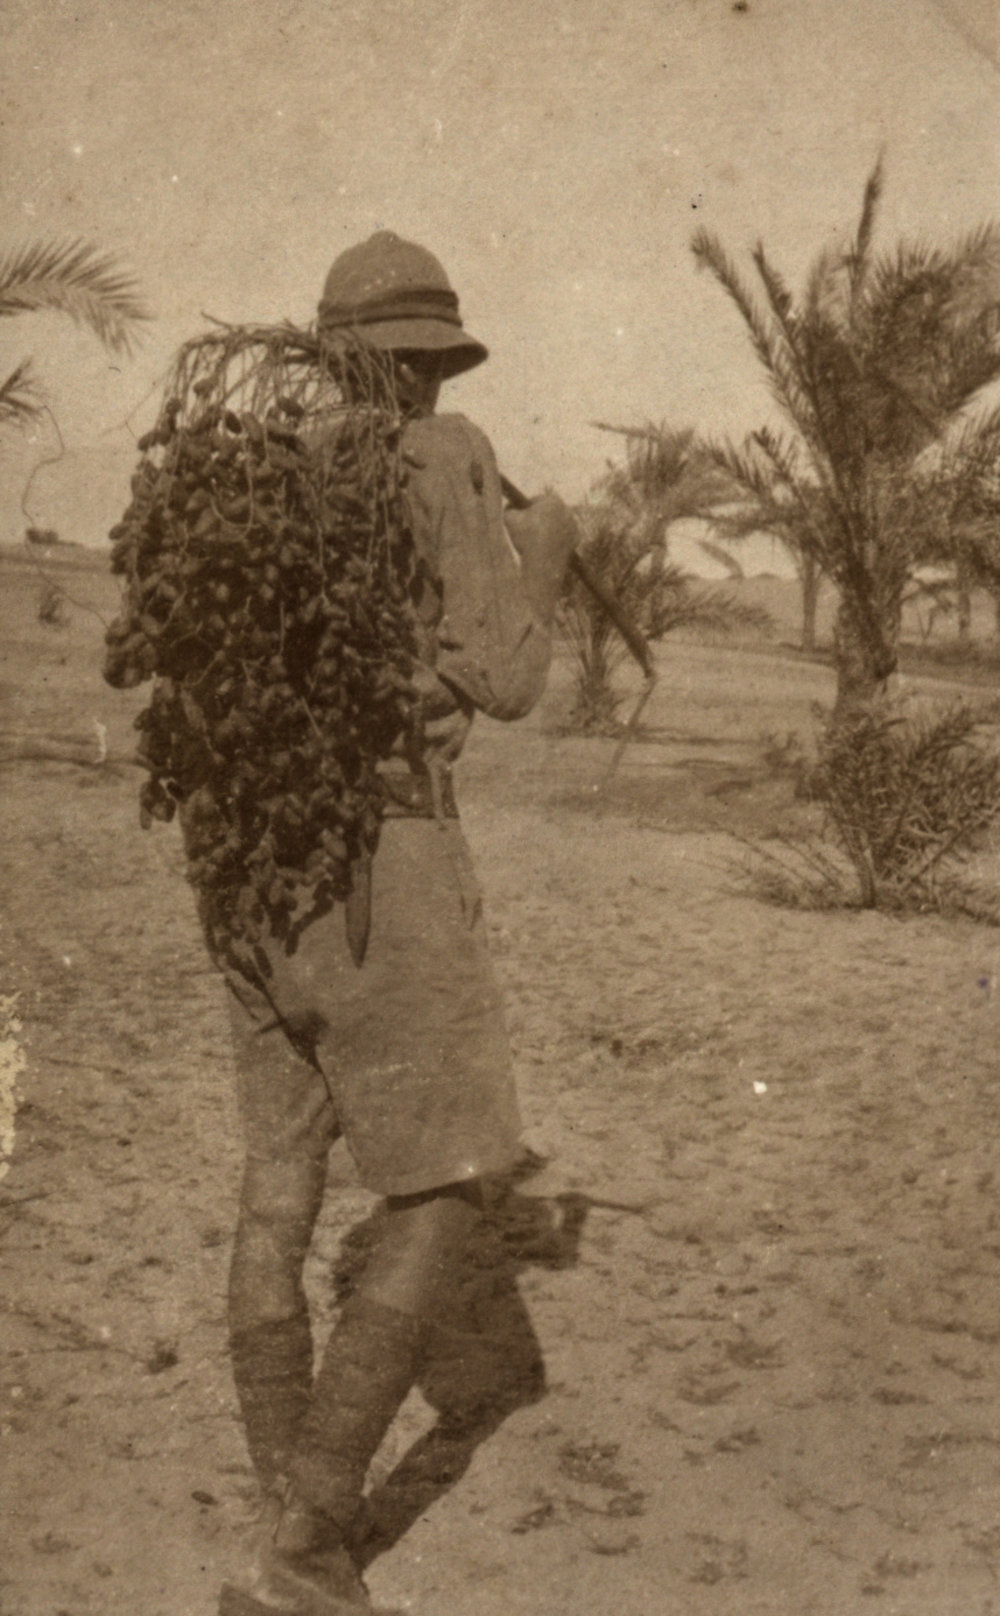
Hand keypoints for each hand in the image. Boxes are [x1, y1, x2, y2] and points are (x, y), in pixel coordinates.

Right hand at [505, 492, 579, 622]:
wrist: (543, 563)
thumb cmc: (526, 538)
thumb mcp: (509, 519)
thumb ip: (509, 508)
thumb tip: (510, 507)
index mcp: (552, 501)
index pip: (535, 500)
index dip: (525, 508)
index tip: (519, 517)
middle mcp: (566, 509)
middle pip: (547, 511)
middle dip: (538, 517)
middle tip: (526, 529)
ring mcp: (573, 525)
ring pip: (555, 524)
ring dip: (546, 528)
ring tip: (534, 538)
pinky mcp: (575, 539)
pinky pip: (561, 537)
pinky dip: (554, 540)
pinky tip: (545, 546)